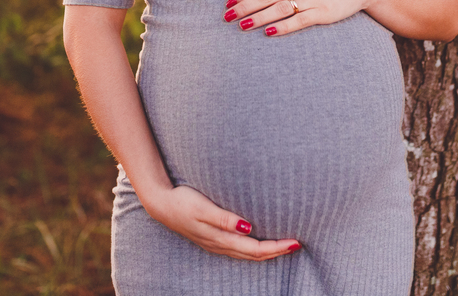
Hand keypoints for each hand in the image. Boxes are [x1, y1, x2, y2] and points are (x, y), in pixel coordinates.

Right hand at [142, 185, 301, 260]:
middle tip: (297, 244)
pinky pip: (239, 250)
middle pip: (254, 255)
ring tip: (284, 246)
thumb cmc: (182, 201)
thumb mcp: (203, 208)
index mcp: (221, 238)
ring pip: (247, 255)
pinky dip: (254, 250)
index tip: (295, 242)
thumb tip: (248, 229)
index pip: (256, 249)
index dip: (276, 247)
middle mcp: (220, 245)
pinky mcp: (212, 238)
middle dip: (277, 251)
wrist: (160, 204)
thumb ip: (225, 219)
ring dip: (267, 252)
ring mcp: (215, 244)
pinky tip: (258, 242)